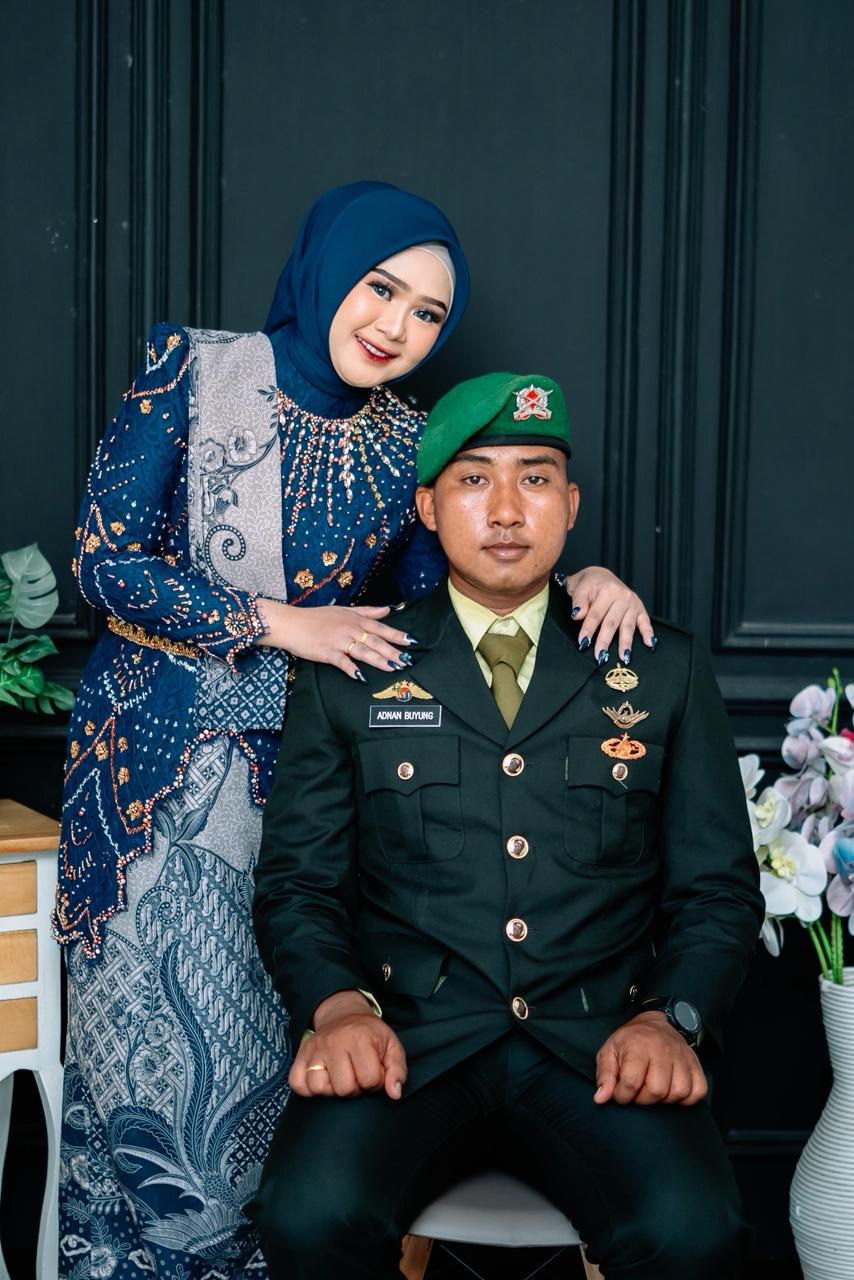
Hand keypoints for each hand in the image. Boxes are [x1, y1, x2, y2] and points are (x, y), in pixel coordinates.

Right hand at [256, 599, 415, 678]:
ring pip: (363, 651)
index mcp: (354, 619)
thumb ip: (367, 611)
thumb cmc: (316, 617)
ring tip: (392, 668)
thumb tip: (387, 609)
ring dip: (378, 660)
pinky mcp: (327, 652)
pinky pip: (342, 662)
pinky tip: (361, 677)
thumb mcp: (343, 610)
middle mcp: (349, 629)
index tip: (411, 641)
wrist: (292, 623)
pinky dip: (352, 670)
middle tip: (407, 660)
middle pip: (375, 641)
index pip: (380, 627)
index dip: (396, 634)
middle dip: (392, 651)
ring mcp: (339, 641)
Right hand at [289, 990, 407, 1100]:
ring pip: (318, 1088)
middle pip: (343, 1089)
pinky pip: (297, 1084)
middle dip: (354, 1087)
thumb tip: (394, 1093)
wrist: (344, 1014)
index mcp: (359, 1038)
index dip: (375, 1081)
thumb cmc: (370, 1034)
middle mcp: (334, 1042)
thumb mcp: (391, 1046)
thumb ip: (397, 1070)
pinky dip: (308, 1088)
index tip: (374, 1071)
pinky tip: (322, 1079)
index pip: (369, 1080)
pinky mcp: (299, 1055)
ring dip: (331, 1089)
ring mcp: (314, 1049)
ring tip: (339, 1077)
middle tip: (356, 1074)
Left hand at [564, 567, 653, 662]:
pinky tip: (650, 644)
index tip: (583, 643)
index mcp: (607, 590)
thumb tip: (578, 615)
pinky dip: (648, 632)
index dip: (588, 629)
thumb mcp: (580, 588)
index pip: (596, 615)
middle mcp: (623, 596)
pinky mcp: (640, 608)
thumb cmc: (589, 584)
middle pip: (612, 623)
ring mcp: (633, 603)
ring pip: (628, 626)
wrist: (601, 575)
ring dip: (626, 643)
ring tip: (624, 657)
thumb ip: (579, 602)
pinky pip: (645, 621)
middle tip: (600, 656)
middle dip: (605, 641)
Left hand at [594, 1011, 706, 1106]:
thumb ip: (605, 1076)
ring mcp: (682, 1057)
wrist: (655, 1023)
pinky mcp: (696, 1064)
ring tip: (654, 1089)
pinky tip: (673, 1090)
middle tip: (638, 1091)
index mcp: (638, 1046)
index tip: (620, 1093)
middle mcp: (662, 1050)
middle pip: (656, 1091)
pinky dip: (686, 1098)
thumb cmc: (630, 1042)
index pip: (631, 1082)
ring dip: (664, 1099)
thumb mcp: (609, 1052)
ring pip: (678, 1093)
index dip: (622, 1096)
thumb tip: (600, 1098)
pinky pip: (697, 1092)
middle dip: (643, 1099)